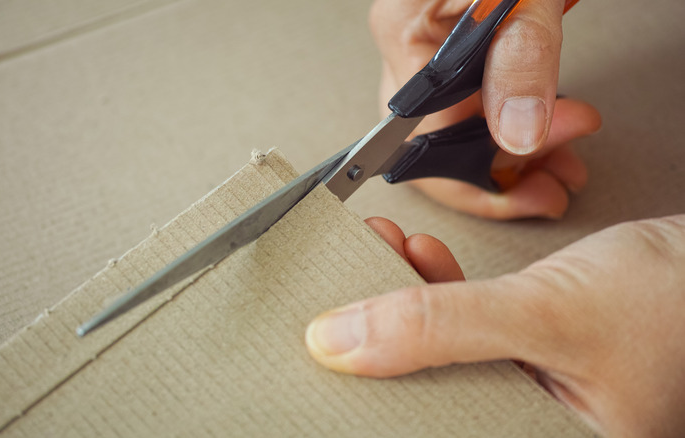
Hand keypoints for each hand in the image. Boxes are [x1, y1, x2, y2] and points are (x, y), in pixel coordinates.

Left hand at [306, 215, 684, 436]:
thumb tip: (343, 340)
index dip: (372, 396)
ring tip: (375, 259)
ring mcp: (528, 390)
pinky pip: (465, 326)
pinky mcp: (525, 351)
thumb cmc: (674, 298)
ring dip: (405, 300)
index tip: (325, 350)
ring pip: (441, 354)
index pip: (427, 432)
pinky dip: (439, 289)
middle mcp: (531, 429)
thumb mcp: (545, 316)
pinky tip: (417, 259)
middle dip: (382, 338)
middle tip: (340, 300)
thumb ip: (442, 328)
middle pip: (425, 394)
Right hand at [370, 0, 601, 218]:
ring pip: (458, 133)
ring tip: (557, 172)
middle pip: (437, 144)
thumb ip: (521, 61)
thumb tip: (516, 135)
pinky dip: (512, 131)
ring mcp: (430, 53)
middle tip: (551, 187)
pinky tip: (544, 143)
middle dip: (498, 178)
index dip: (478, 170)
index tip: (534, 172)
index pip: (423, 135)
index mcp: (403, 31)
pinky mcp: (461, 54)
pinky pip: (474, 111)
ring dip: (511, 161)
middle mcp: (408, 48)